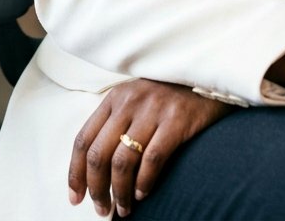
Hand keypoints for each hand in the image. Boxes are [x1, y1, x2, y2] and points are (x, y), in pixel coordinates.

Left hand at [68, 79, 231, 215]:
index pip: (83, 140)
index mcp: (115, 97)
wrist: (208, 76)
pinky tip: (143, 193)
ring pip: (123, 161)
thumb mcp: (136, 100)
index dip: (75, 173)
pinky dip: (144, 182)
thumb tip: (97, 172)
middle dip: (97, 189)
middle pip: (100, 154)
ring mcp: (153, 109)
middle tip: (102, 209)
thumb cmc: (169, 95)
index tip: (75, 198)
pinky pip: (152, 159)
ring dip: (120, 192)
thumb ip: (116, 124)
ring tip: (124, 208)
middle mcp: (130, 101)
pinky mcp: (176, 119)